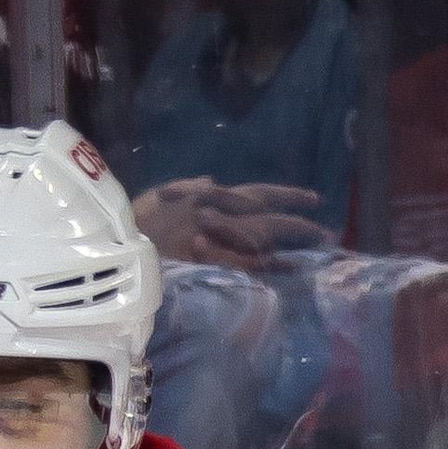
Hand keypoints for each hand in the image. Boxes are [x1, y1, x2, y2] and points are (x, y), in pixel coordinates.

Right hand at [134, 177, 331, 267]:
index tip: (313, 199)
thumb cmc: (135, 222)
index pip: (258, 194)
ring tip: (319, 247)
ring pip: (267, 239)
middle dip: (300, 223)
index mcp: (212, 198)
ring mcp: (220, 241)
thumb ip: (189, 187)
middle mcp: (222, 215)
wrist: (119, 246)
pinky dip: (273, 268)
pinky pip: (251, 267)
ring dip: (294, 244)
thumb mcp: (161, 196)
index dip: (286, 196)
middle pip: (271, 216)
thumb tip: (212, 179)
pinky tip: (293, 269)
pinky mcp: (215, 265)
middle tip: (328, 232)